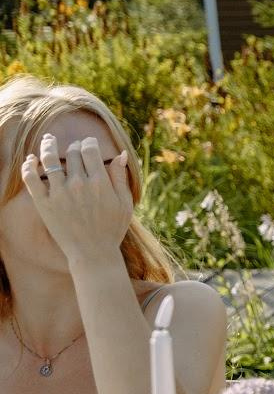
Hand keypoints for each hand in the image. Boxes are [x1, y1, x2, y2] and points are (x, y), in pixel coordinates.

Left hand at [18, 134, 133, 267]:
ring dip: (47, 146)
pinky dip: (28, 166)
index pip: (89, 149)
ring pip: (48, 159)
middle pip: (71, 153)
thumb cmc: (112, 229)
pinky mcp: (44, 203)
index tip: (88, 143)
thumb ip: (120, 177)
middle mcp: (78, 184)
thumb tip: (121, 155)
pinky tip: (31, 159)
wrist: (93, 253)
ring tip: (48, 140)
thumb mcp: (125, 203)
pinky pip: (30, 178)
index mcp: (100, 182)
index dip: (88, 142)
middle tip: (73, 148)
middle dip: (73, 146)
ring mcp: (59, 193)